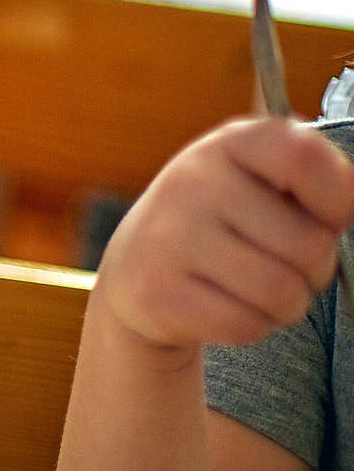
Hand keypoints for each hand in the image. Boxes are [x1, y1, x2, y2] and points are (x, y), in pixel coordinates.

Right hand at [95, 117, 353, 353]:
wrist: (136, 266)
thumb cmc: (225, 224)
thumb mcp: (261, 182)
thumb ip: (311, 180)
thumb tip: (342, 215)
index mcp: (229, 144)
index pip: (304, 156)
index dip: (337, 196)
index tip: (329, 218)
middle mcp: (192, 180)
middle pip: (310, 246)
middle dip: (313, 270)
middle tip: (283, 263)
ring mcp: (168, 235)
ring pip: (281, 293)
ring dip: (285, 305)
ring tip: (255, 289)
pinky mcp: (155, 291)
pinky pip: (244, 325)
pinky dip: (250, 327)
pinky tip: (224, 306)